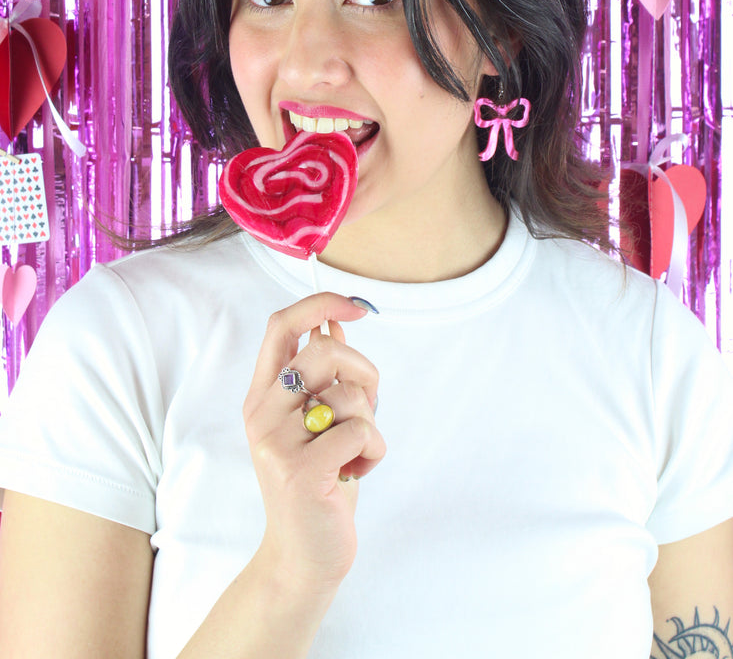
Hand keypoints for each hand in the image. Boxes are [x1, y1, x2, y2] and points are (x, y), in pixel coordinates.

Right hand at [243, 293, 385, 590]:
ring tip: (354, 453)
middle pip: (324, 350)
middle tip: (366, 406)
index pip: (280, 325)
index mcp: (262, 395)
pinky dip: (375, 451)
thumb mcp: (317, 422)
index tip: (357, 307)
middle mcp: (261, 413)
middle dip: (364, 372)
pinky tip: (356, 473)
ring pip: (349, 395)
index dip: (319, 303)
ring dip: (371, 423)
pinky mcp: (302, 472)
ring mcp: (277, 443)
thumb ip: (323, 375)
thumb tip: (335, 321)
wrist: (303, 556)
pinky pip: (361, 432)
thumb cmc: (319, 481)